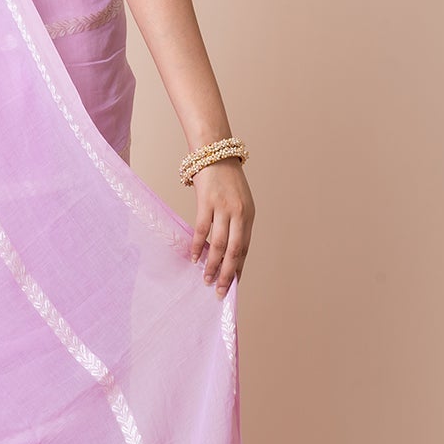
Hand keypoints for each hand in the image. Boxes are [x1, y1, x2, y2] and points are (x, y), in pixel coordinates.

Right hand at [189, 157, 253, 297]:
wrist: (215, 153)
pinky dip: (198, 246)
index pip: (245, 248)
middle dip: (228, 273)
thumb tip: (226, 248)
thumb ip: (235, 222)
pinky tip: (193, 258)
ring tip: (207, 279)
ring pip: (219, 244)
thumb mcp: (239, 200)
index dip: (239, 268)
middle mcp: (239, 214)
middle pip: (235, 250)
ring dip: (212, 265)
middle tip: (221, 291)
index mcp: (249, 215)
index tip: (234, 284)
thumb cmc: (226, 178)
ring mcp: (223, 208)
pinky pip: (203, 229)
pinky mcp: (207, 202)